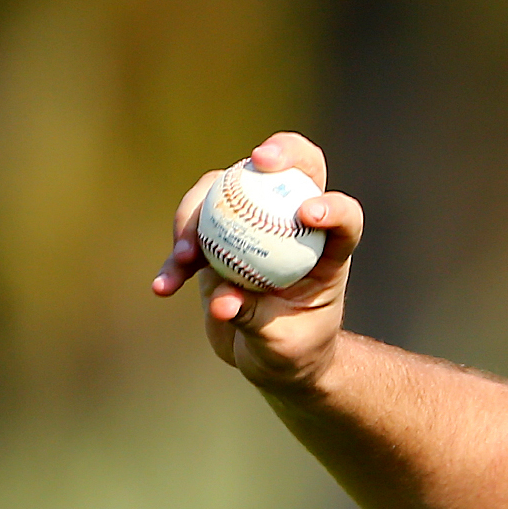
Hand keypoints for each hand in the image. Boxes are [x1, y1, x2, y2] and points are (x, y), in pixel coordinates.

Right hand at [151, 131, 362, 389]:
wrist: (268, 357)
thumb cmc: (292, 349)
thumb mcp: (281, 343)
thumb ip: (255, 319)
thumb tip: (222, 302)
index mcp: (327, 251)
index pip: (344, 216)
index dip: (333, 206)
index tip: (309, 215)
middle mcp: (292, 225)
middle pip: (294, 170)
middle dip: (281, 151)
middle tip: (258, 158)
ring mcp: (252, 224)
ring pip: (226, 190)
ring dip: (198, 216)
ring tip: (186, 259)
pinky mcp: (215, 238)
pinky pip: (190, 231)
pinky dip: (175, 256)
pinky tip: (164, 286)